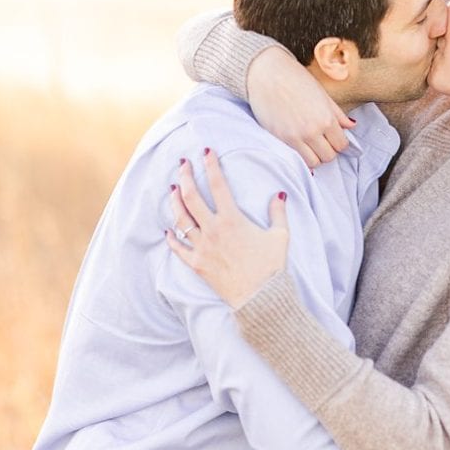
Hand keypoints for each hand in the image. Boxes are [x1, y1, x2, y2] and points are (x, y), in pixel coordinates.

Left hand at [164, 150, 289, 307]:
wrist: (260, 296)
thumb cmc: (272, 266)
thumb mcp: (281, 235)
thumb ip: (278, 212)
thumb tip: (279, 194)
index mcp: (233, 219)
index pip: (218, 185)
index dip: (211, 165)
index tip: (206, 152)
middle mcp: (213, 230)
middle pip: (191, 197)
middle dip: (185, 176)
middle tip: (182, 164)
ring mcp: (202, 247)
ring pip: (180, 219)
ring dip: (174, 202)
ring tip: (173, 189)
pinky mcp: (196, 264)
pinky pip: (178, 248)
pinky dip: (172, 238)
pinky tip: (168, 230)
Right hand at [247, 46, 355, 169]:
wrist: (267, 74)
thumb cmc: (296, 80)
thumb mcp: (322, 94)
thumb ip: (337, 114)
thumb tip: (352, 125)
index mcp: (327, 118)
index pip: (342, 145)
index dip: (340, 143)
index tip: (334, 138)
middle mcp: (313, 131)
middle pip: (329, 156)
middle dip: (328, 150)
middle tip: (322, 141)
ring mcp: (296, 137)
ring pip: (314, 162)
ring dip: (315, 156)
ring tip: (310, 145)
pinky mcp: (281, 139)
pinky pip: (297, 158)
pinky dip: (301, 156)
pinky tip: (299, 145)